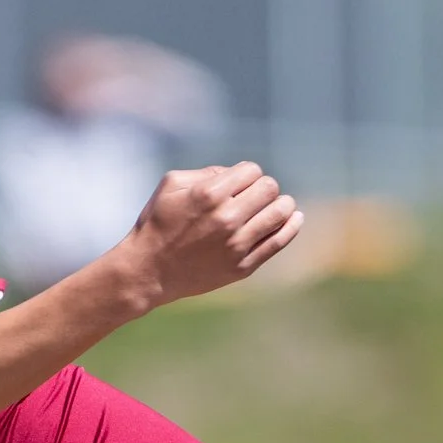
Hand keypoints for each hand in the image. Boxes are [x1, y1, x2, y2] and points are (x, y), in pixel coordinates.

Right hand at [111, 162, 302, 310]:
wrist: (149, 271)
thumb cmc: (157, 223)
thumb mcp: (171, 186)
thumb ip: (206, 172)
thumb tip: (235, 174)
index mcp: (208, 194)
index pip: (252, 171)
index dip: (248, 174)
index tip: (239, 184)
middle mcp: (226, 218)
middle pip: (269, 188)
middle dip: (264, 188)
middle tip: (254, 196)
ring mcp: (236, 244)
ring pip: (280, 212)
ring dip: (282, 204)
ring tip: (276, 205)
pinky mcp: (242, 266)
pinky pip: (279, 241)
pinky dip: (291, 226)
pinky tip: (294, 218)